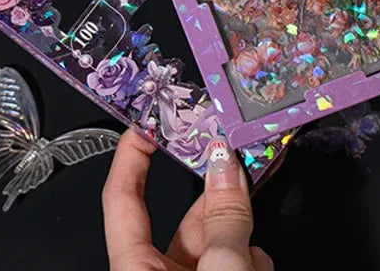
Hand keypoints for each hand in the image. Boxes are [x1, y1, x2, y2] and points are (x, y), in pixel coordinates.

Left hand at [102, 129, 272, 270]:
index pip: (121, 197)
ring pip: (222, 238)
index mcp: (135, 268)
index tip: (148, 123)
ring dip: (245, 238)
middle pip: (190, 218)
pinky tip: (258, 268)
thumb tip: (227, 165)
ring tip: (253, 253)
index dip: (131, 155)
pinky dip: (253, 261)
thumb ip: (226, 218)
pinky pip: (239, 260)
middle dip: (219, 199)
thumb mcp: (219, 269)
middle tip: (236, 160)